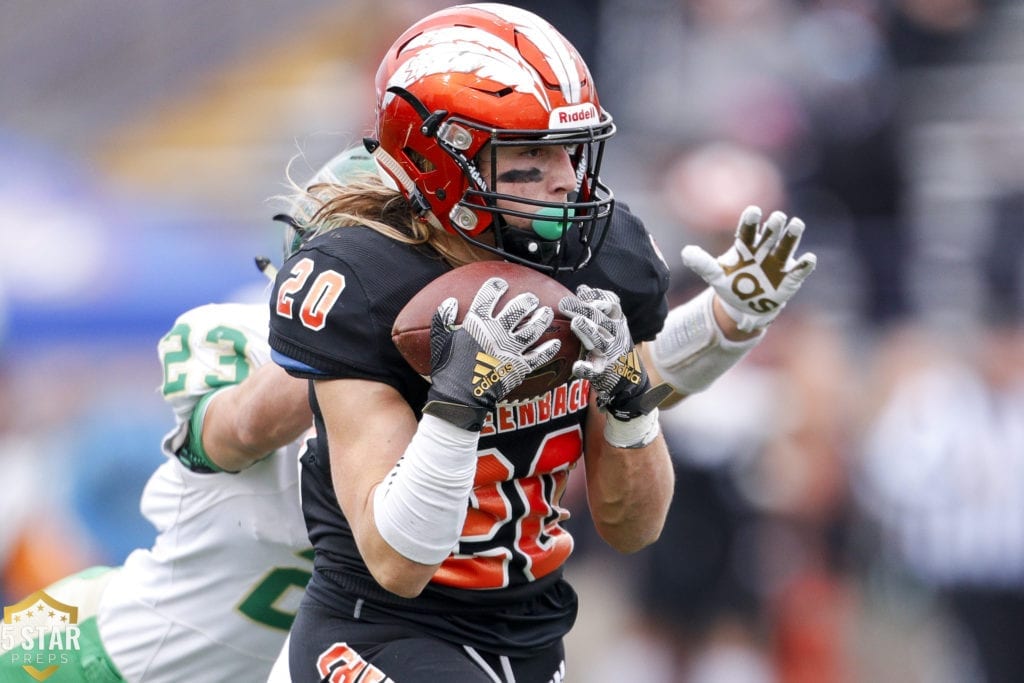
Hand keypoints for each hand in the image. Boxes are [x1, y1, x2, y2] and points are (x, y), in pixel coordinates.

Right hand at [424, 277, 560, 428]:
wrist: (458, 397)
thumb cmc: (447, 370)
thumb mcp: (440, 341)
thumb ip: (443, 319)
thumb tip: (450, 302)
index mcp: (476, 324)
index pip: (488, 297)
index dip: (495, 287)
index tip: (500, 283)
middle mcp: (496, 333)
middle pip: (517, 310)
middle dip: (527, 300)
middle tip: (531, 298)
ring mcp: (510, 350)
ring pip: (532, 329)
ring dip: (541, 319)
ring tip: (545, 313)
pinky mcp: (519, 367)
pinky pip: (539, 356)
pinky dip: (548, 349)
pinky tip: (555, 343)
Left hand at [558, 285, 669, 419]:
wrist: (628, 379)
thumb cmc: (612, 345)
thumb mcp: (609, 324)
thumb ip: (596, 308)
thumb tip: (583, 288)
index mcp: (617, 322)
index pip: (612, 304)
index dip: (598, 297)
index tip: (583, 292)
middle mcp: (616, 335)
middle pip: (601, 319)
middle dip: (583, 309)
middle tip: (564, 303)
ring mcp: (610, 354)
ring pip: (599, 341)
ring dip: (588, 331)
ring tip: (576, 323)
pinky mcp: (602, 371)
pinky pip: (594, 370)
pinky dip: (586, 368)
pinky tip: (578, 366)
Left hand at [681, 205, 816, 331]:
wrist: (744, 305)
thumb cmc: (731, 284)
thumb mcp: (715, 274)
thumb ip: (702, 263)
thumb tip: (685, 252)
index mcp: (746, 247)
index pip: (748, 231)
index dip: (751, 221)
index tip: (754, 211)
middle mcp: (764, 250)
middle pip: (769, 236)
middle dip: (773, 227)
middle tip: (777, 217)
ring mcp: (778, 263)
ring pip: (786, 246)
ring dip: (791, 236)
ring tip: (796, 224)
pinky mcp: (789, 279)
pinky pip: (798, 271)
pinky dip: (803, 265)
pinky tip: (809, 259)